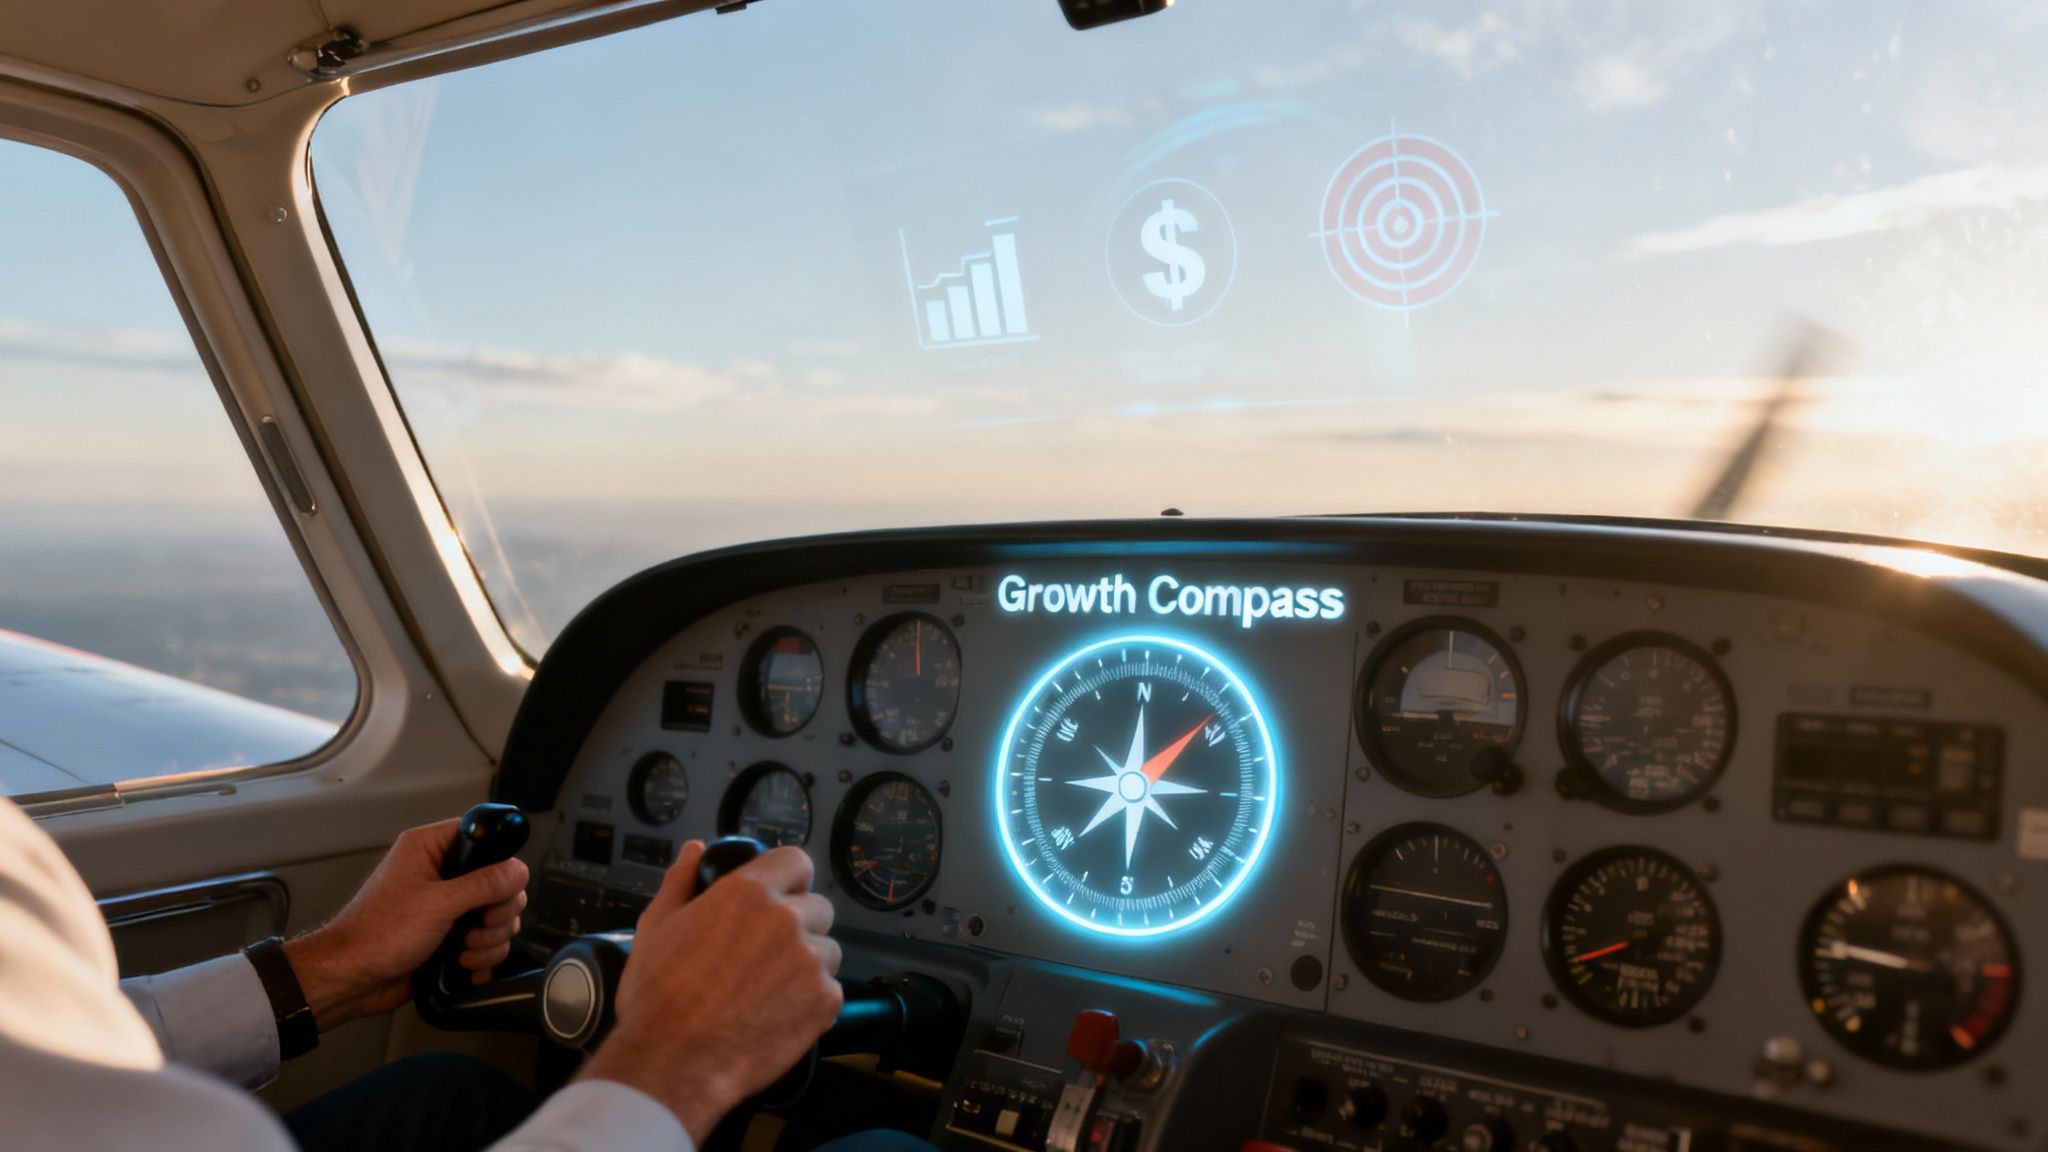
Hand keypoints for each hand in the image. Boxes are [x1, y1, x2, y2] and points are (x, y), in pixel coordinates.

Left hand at [281, 818, 528, 1031]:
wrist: (351, 980)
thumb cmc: (378, 935)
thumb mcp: (437, 904)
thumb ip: (484, 884)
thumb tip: (519, 870)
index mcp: (431, 849)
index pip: (484, 836)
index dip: (500, 859)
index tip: (501, 886)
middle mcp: (441, 873)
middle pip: (500, 881)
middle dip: (498, 912)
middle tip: (480, 926)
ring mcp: (447, 907)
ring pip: (497, 915)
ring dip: (490, 940)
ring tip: (465, 952)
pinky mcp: (450, 936)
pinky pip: (486, 941)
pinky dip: (483, 956)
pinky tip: (467, 967)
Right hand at [578, 841, 841, 1142]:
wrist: (673, 1062)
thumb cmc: (658, 998)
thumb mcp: (656, 928)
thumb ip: (680, 881)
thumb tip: (694, 851)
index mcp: (748, 893)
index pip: (796, 862)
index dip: (788, 879)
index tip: (778, 897)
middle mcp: (787, 920)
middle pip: (817, 908)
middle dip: (798, 926)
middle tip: (764, 955)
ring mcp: (811, 961)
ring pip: (826, 951)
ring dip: (807, 965)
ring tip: (767, 991)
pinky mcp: (825, 1001)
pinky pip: (830, 991)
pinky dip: (811, 1002)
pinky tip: (776, 1015)